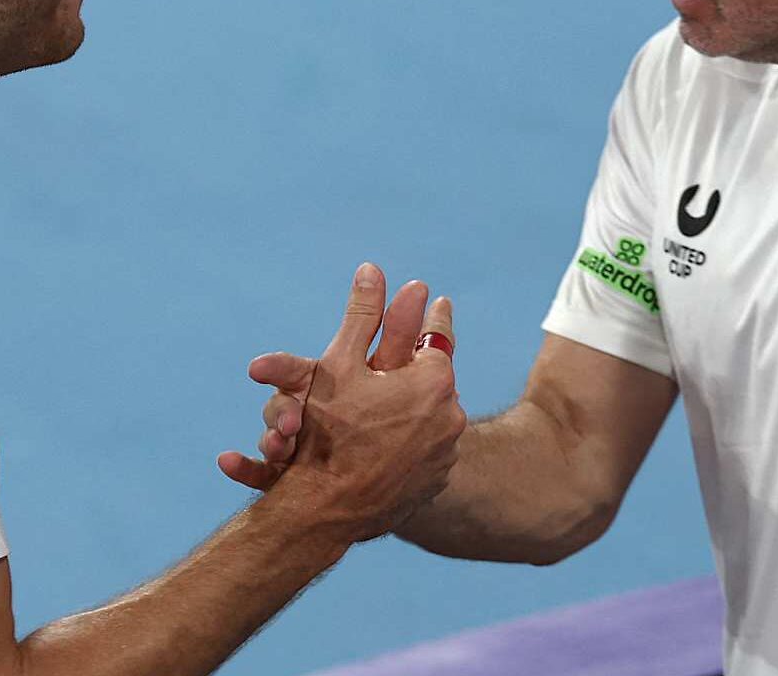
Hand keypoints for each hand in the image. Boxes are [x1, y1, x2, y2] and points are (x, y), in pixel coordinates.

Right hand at [239, 263, 462, 541]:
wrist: (326, 509)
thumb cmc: (328, 432)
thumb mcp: (338, 364)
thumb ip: (361, 314)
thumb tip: (372, 268)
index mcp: (435, 380)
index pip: (438, 334)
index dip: (431, 315)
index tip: (437, 299)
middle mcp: (452, 416)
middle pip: (430, 380)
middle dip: (411, 370)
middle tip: (399, 361)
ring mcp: (446, 454)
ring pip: (427, 418)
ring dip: (409, 410)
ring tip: (382, 407)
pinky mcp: (434, 484)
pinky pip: (423, 452)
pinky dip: (407, 443)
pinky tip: (384, 443)